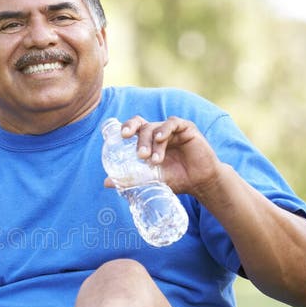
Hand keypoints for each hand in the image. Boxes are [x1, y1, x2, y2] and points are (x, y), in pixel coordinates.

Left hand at [104, 115, 222, 198]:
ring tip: (155, 161)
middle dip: (138, 139)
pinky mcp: (187, 128)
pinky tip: (161, 139)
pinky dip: (165, 129)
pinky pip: (172, 123)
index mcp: (148, 140)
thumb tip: (106, 183)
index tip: (121, 136)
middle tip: (140, 155)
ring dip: (153, 143)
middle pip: (142, 126)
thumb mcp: (152, 180)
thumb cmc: (175, 179)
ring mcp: (172, 129)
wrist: (200, 183)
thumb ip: (132, 178)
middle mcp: (158, 132)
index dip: (126, 127)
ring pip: (156, 127)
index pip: (134, 127)